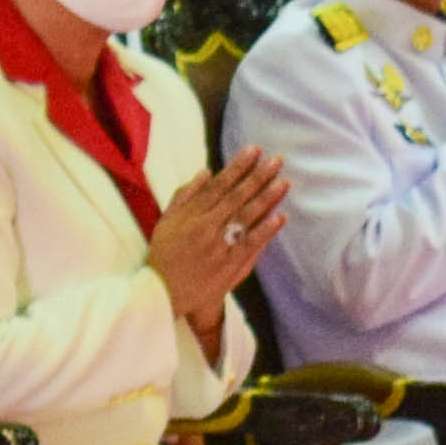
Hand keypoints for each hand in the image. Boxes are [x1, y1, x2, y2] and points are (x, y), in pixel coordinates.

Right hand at [149, 144, 286, 338]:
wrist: (161, 293)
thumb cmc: (164, 254)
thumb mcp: (167, 220)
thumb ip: (185, 195)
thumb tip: (207, 172)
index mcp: (191, 214)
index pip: (219, 185)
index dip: (238, 167)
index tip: (254, 150)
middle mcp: (205, 227)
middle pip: (236, 198)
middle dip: (257, 177)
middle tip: (277, 161)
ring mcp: (218, 246)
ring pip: (246, 218)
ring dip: (267, 199)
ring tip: (284, 182)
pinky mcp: (228, 266)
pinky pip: (250, 245)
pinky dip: (265, 231)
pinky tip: (280, 217)